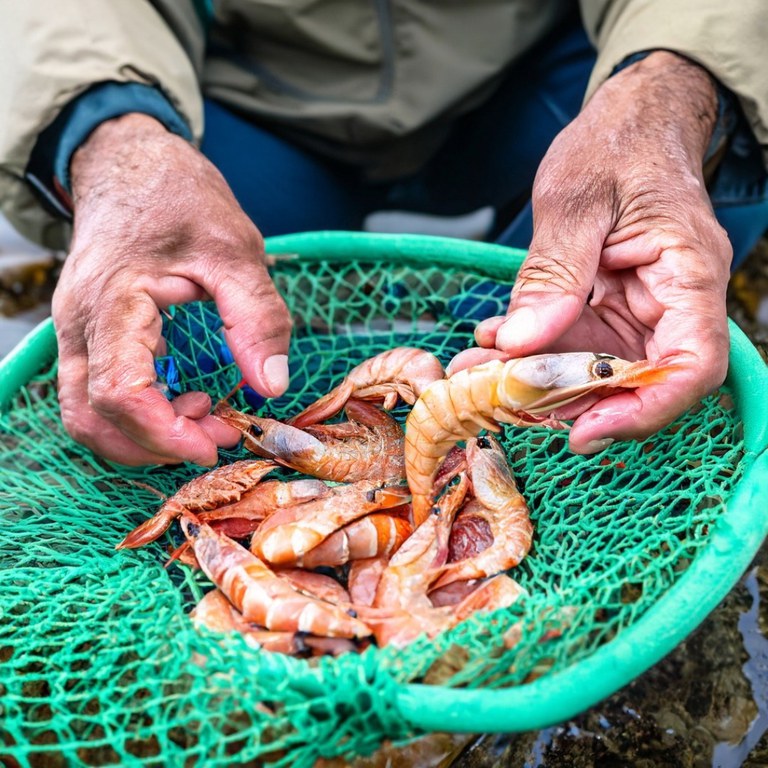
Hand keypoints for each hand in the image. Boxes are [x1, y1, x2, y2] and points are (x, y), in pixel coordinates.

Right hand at [53, 114, 291, 465]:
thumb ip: (257, 318)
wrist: (131, 163)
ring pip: (85, 412)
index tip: (215, 442)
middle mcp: (79, 322)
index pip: (119, 393)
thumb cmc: (181, 199)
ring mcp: (75, 329)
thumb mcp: (236, 250)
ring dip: (142, 434)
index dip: (165, 433)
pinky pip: (94, 393)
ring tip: (203, 414)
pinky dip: (136, 414)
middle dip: (157, 442)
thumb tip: (271, 385)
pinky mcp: (87, 333)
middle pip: (92, 417)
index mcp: (113, 301)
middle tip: (218, 431)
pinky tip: (183, 397)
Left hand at [451, 52, 730, 452]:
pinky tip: (491, 344)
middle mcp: (672, 299)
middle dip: (569, 398)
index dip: (644, 410)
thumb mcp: (576, 201)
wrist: (628, 120)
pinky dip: (536, 350)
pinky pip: (577, 341)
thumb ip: (552, 273)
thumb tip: (521, 343)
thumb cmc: (616, 143)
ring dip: (540, 378)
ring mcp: (642, 305)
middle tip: (503, 400)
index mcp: (686, 271)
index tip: (583, 431)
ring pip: (598, 365)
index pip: (691, 364)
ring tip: (479, 374)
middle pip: (636, 377)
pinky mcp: (612, 304)